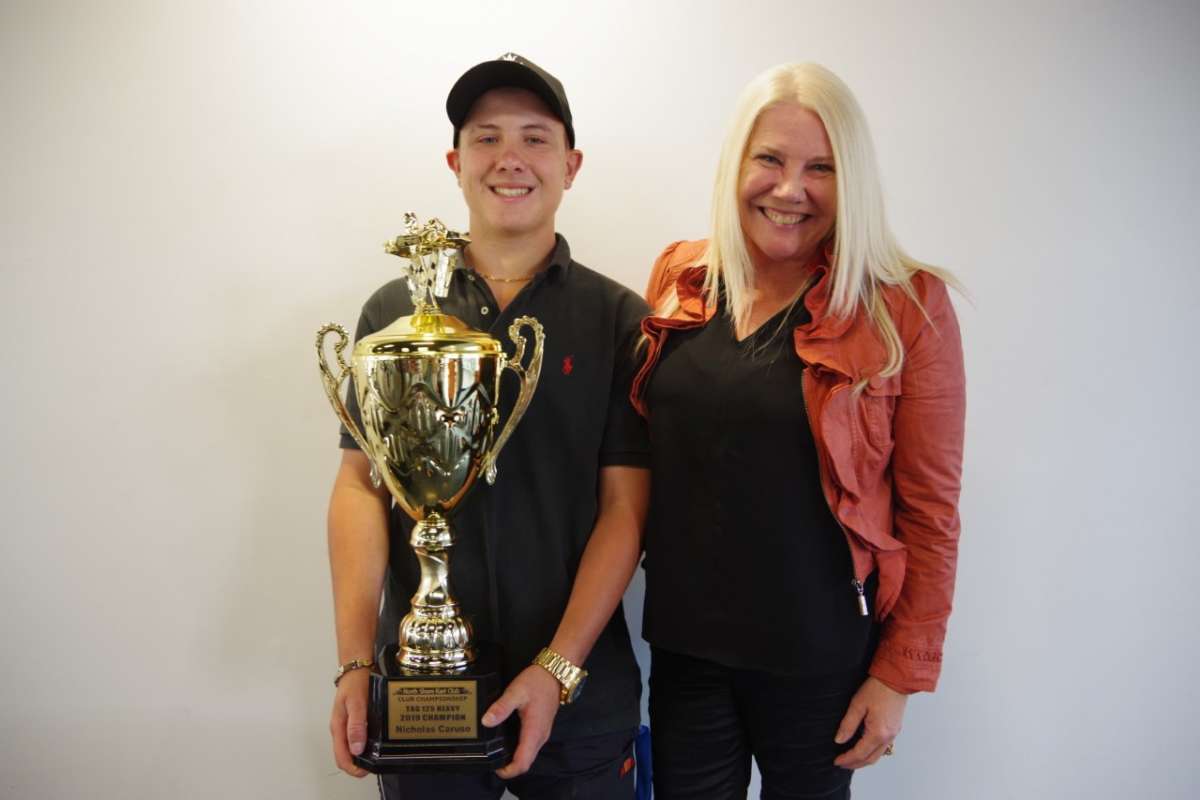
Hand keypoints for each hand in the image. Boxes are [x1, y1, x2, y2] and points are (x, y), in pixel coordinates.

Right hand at [329, 668, 370, 777]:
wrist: (357, 668)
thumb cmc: (355, 683)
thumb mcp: (356, 703)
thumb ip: (356, 725)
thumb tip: (356, 748)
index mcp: (338, 727)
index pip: (341, 758)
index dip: (353, 768)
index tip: (366, 770)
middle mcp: (341, 729)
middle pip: (345, 756)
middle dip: (358, 765)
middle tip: (374, 765)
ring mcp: (347, 726)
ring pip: (351, 748)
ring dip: (362, 755)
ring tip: (376, 756)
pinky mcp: (354, 721)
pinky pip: (357, 738)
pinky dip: (365, 744)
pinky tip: (375, 742)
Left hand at [484, 664, 561, 778]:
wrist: (555, 674)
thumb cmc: (537, 682)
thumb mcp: (515, 692)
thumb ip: (501, 707)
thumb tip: (486, 722)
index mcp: (534, 731)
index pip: (523, 763)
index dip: (508, 771)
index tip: (495, 767)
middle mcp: (540, 736)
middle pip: (526, 763)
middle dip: (509, 767)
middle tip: (492, 760)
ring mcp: (542, 733)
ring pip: (529, 756)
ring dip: (515, 759)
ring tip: (497, 752)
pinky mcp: (542, 729)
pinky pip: (531, 747)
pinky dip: (520, 751)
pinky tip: (508, 741)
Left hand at [833, 676, 907, 768]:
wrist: (896, 679)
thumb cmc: (878, 688)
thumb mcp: (857, 704)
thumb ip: (848, 724)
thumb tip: (839, 739)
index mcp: (878, 732)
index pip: (860, 753)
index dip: (847, 759)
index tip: (836, 761)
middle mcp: (888, 737)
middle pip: (870, 759)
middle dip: (855, 764)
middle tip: (842, 764)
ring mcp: (894, 733)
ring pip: (878, 755)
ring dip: (864, 760)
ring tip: (851, 759)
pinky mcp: (895, 728)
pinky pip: (883, 747)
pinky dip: (872, 752)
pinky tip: (864, 748)